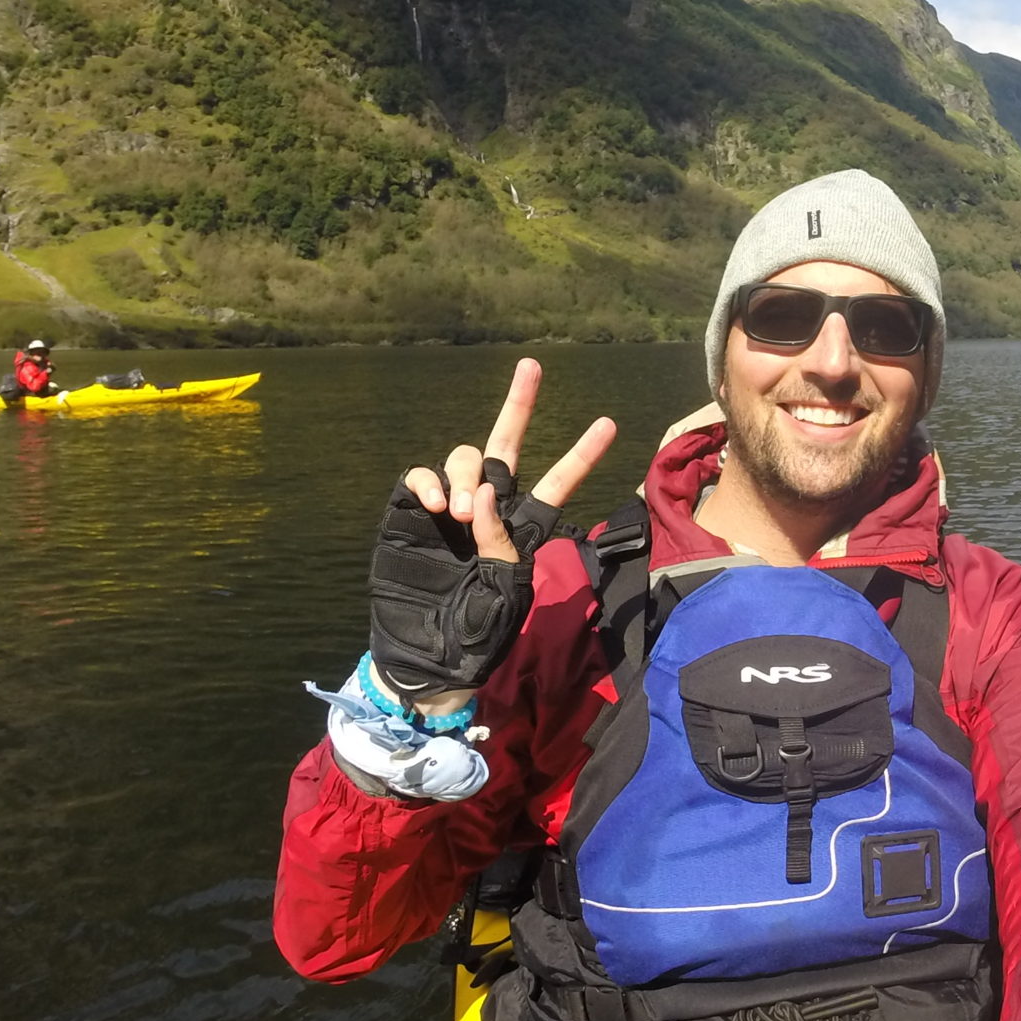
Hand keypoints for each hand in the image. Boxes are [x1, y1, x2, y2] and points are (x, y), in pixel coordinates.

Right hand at [368, 360, 615, 700]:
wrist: (422, 654)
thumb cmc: (474, 634)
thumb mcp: (501, 596)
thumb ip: (498, 545)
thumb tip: (485, 493)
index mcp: (522, 529)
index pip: (558, 484)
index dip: (581, 455)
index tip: (608, 423)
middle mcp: (489, 508)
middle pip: (507, 446)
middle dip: (520, 404)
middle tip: (532, 366)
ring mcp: (449, 506)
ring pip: (466, 458)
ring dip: (465, 474)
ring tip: (457, 513)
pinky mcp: (411, 512)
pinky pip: (422, 476)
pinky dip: (428, 481)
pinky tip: (433, 504)